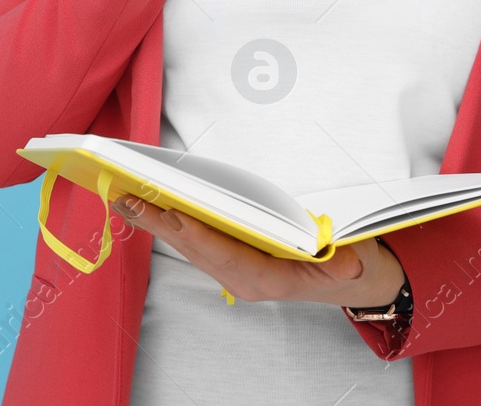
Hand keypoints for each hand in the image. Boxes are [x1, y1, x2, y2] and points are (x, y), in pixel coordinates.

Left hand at [111, 193, 404, 307]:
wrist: (350, 280)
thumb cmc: (348, 265)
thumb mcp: (355, 263)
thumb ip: (347, 264)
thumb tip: (346, 263)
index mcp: (269, 279)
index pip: (229, 256)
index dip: (202, 236)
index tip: (177, 216)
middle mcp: (244, 278)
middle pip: (197, 249)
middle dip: (162, 225)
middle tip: (129, 200)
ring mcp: (234, 270)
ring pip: (189, 245)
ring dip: (156, 222)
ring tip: (124, 199)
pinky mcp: (229, 258)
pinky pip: (194, 241)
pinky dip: (169, 223)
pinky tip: (147, 208)